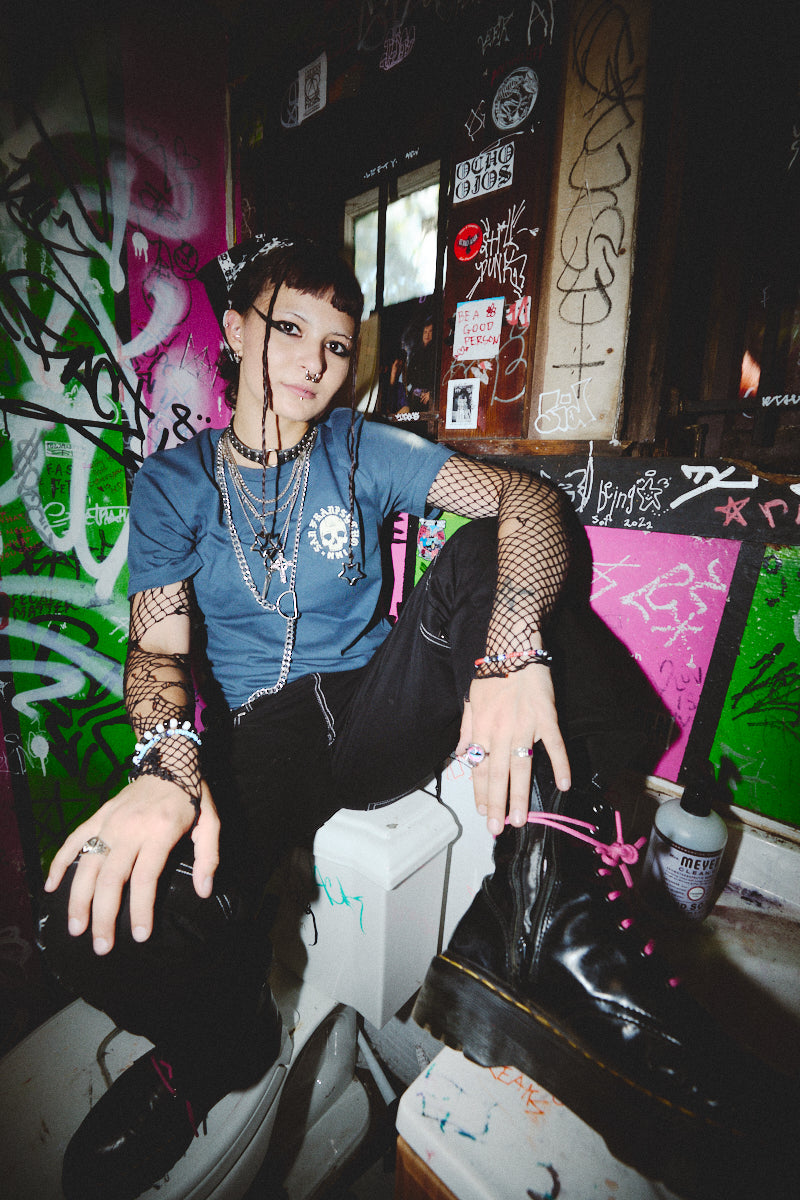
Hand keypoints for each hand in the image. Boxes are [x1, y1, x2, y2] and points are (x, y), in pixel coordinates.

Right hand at [43, 776, 219, 954]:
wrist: (168, 758)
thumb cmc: (192, 795)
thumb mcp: (211, 822)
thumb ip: (209, 857)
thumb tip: (204, 891)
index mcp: (158, 832)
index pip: (144, 878)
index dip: (140, 909)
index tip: (139, 935)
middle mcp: (129, 829)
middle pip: (111, 879)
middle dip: (104, 916)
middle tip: (101, 946)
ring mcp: (109, 822)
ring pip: (87, 865)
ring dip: (78, 899)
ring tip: (76, 928)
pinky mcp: (97, 816)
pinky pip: (74, 840)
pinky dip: (59, 862)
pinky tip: (51, 886)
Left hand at [456, 663, 570, 836]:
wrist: (513, 647)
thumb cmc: (491, 674)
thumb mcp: (470, 701)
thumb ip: (466, 731)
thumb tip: (461, 756)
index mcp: (481, 728)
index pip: (479, 768)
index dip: (480, 793)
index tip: (483, 814)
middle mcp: (500, 731)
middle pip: (497, 774)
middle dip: (496, 804)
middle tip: (498, 829)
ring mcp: (524, 725)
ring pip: (521, 767)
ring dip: (520, 795)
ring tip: (520, 820)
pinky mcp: (546, 717)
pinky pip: (554, 744)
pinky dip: (560, 764)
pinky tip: (564, 785)